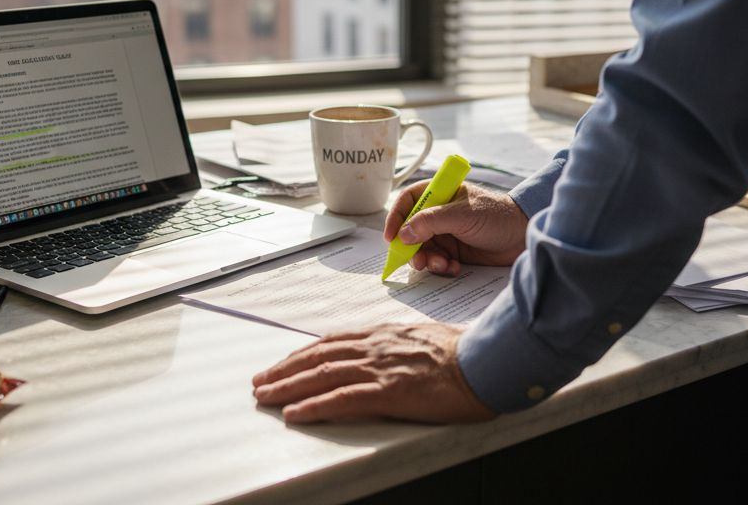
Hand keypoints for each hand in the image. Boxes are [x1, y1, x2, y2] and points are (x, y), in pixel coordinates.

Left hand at [251, 324, 496, 422]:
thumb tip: (388, 356)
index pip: (333, 342)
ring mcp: (381, 368)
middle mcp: (377, 346)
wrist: (487, 361)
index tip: (284, 364)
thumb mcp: (425, 340)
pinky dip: (314, 406)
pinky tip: (295, 413)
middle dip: (285, 370)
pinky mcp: (390, 391)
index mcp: (385, 334)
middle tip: (261, 382)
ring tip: (266, 397)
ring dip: (289, 387)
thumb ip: (399, 346)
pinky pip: (342, 398)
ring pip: (322, 375)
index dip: (303, 354)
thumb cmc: (465, 354)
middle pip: (319, 356)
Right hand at [383, 183, 527, 276]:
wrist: (523, 237)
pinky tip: (454, 268)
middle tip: (418, 261)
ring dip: (428, 260)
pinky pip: (437, 261)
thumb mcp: (462, 215)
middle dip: (412, 248)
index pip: (408, 201)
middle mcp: (439, 213)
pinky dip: (441, 267)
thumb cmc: (497, 216)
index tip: (391, 237)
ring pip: (422, 249)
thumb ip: (431, 222)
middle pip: (410, 230)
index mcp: (440, 193)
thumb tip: (403, 234)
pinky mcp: (454, 251)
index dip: (396, 217)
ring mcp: (446, 233)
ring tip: (443, 265)